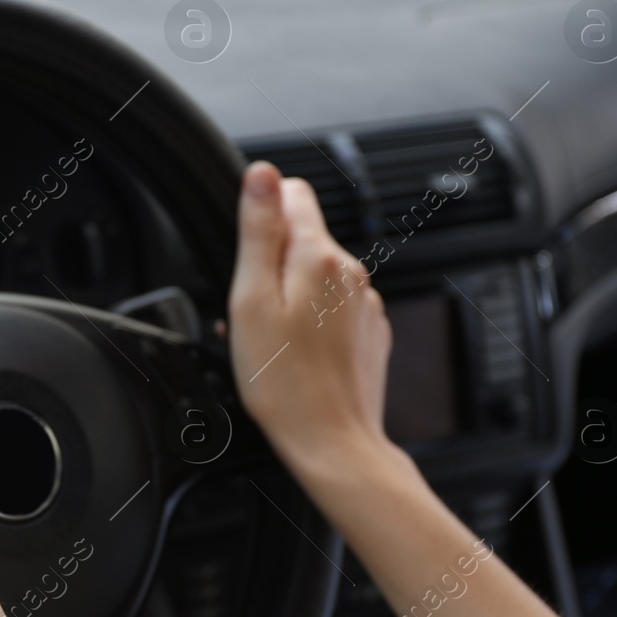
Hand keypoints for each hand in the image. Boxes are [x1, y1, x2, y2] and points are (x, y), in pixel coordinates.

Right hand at [226, 161, 395, 479]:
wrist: (332, 443)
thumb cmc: (283, 382)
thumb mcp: (251, 299)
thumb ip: (258, 231)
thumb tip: (262, 173)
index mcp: (319, 256)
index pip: (292, 192)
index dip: (260, 216)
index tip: (247, 255)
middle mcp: (350, 272)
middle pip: (302, 237)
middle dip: (271, 263)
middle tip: (253, 311)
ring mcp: (364, 304)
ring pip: (316, 276)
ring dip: (290, 295)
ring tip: (271, 340)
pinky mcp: (369, 332)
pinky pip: (332, 309)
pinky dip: (310, 322)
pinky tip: (294, 354)